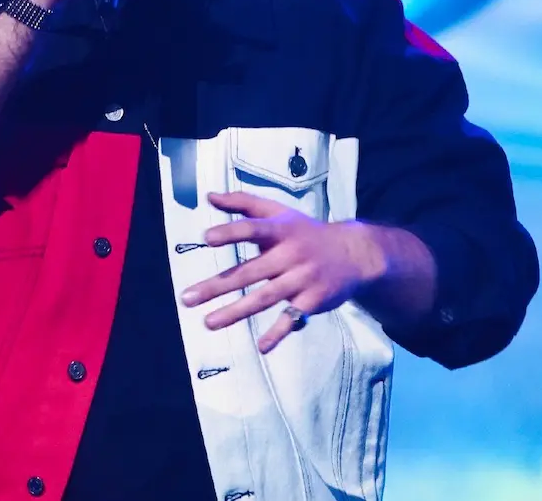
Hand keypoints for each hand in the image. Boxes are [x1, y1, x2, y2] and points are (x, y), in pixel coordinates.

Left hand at [180, 191, 386, 352]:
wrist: (353, 254)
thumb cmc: (306, 231)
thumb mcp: (279, 212)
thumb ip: (244, 203)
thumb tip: (209, 196)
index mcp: (281, 230)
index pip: (253, 228)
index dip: (231, 232)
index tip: (207, 237)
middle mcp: (290, 254)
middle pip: (250, 270)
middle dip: (217, 286)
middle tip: (187, 297)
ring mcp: (301, 279)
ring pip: (265, 297)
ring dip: (236, 312)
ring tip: (208, 322)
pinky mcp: (312, 300)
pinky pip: (292, 318)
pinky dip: (278, 332)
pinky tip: (262, 346)